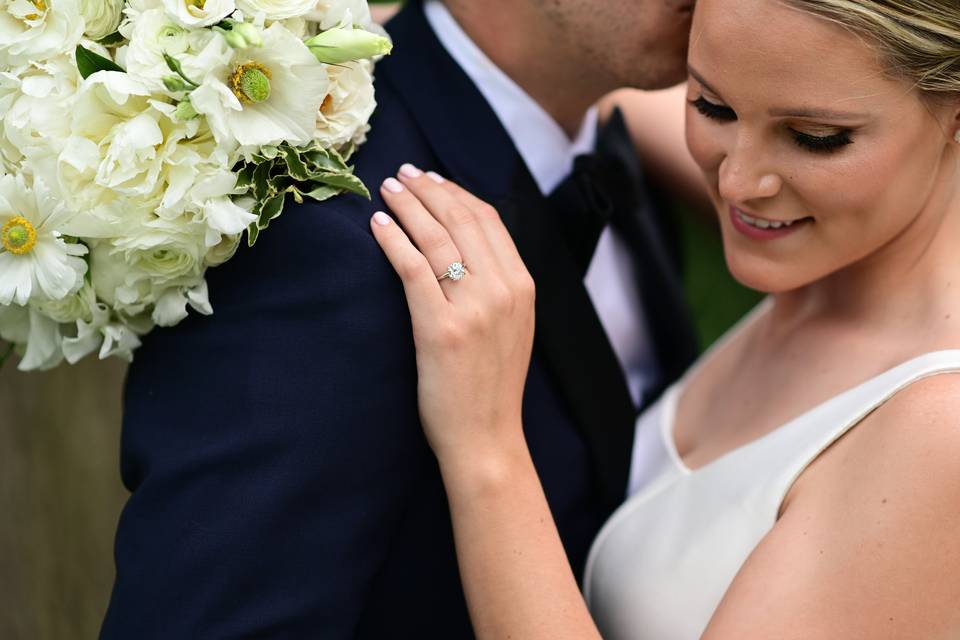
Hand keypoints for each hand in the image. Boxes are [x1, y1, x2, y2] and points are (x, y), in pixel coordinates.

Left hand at [370, 164, 535, 467]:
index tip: (431, 179)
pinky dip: (393, 240)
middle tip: (402, 173)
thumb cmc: (491, 385)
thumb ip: (499, 285)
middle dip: (429, 189)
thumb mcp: (513, 327)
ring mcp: (474, 309)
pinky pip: (413, 268)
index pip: (489, 220)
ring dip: (408, 205)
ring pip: (437, 237)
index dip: (456, 192)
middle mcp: (504, 290)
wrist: (486, 438)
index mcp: (523, 286)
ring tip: (387, 189)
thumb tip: (468, 246)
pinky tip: (378, 225)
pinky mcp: (441, 328)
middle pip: (462, 219)